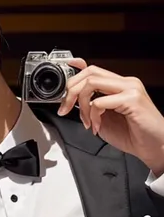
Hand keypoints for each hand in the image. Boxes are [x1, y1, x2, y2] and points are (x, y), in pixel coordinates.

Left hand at [57, 59, 163, 175]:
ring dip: (81, 104)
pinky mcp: (132, 99)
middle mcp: (126, 83)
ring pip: (92, 83)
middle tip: (65, 108)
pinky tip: (96, 126)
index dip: (75, 71)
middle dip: (71, 91)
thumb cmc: (133, 134)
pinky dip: (92, 115)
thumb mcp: (103, 118)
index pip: (93, 69)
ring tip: (86, 121)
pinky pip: (100, 101)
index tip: (62, 81)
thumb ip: (90, 105)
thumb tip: (72, 100)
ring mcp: (131, 89)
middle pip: (90, 73)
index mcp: (120, 85)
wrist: (155, 147)